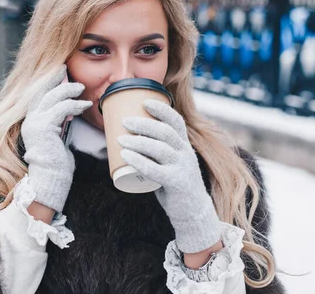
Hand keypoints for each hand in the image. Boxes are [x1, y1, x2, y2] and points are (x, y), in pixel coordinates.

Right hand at [21, 65, 92, 211]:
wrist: (50, 180)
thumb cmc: (57, 165)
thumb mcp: (57, 138)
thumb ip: (59, 124)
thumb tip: (69, 112)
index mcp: (32, 122)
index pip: (38, 96)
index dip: (48, 82)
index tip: (59, 72)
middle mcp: (30, 121)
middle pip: (42, 91)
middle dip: (54, 78)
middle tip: (66, 68)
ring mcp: (35, 123)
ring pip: (53, 97)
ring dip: (69, 90)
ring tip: (81, 88)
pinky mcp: (44, 127)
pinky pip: (62, 108)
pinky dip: (75, 104)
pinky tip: (85, 104)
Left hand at [117, 99, 221, 252]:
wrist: (193, 213)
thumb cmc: (175, 186)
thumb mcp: (171, 164)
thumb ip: (157, 154)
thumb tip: (129, 140)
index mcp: (184, 146)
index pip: (176, 121)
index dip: (161, 109)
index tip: (144, 102)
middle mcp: (186, 154)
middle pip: (165, 132)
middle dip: (143, 123)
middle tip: (124, 121)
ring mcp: (183, 168)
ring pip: (160, 148)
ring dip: (138, 141)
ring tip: (120, 138)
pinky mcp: (177, 183)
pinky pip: (156, 169)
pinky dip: (139, 161)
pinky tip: (126, 155)